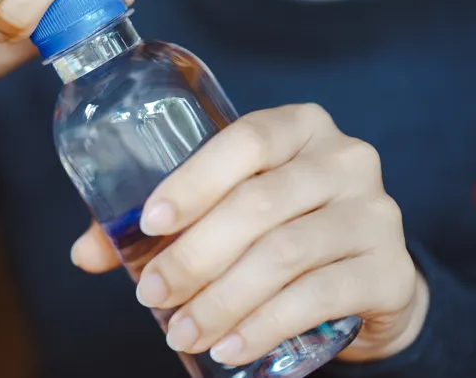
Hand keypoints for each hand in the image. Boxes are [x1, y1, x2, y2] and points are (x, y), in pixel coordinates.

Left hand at [72, 103, 428, 365]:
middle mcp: (345, 159)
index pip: (245, 140)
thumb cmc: (278, 226)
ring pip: (285, 254)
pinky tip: (231, 347)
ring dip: (222, 299)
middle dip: (194, 256)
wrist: (363, 273)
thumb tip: (86, 253)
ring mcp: (375, 212)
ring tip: (180, 330)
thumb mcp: (226, 207)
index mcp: (299, 127)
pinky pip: (320, 296)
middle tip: (152, 295)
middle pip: (258, 204)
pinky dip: (265, 325)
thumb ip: (159, 223)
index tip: (148, 223)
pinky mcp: (389, 269)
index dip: (194, 180)